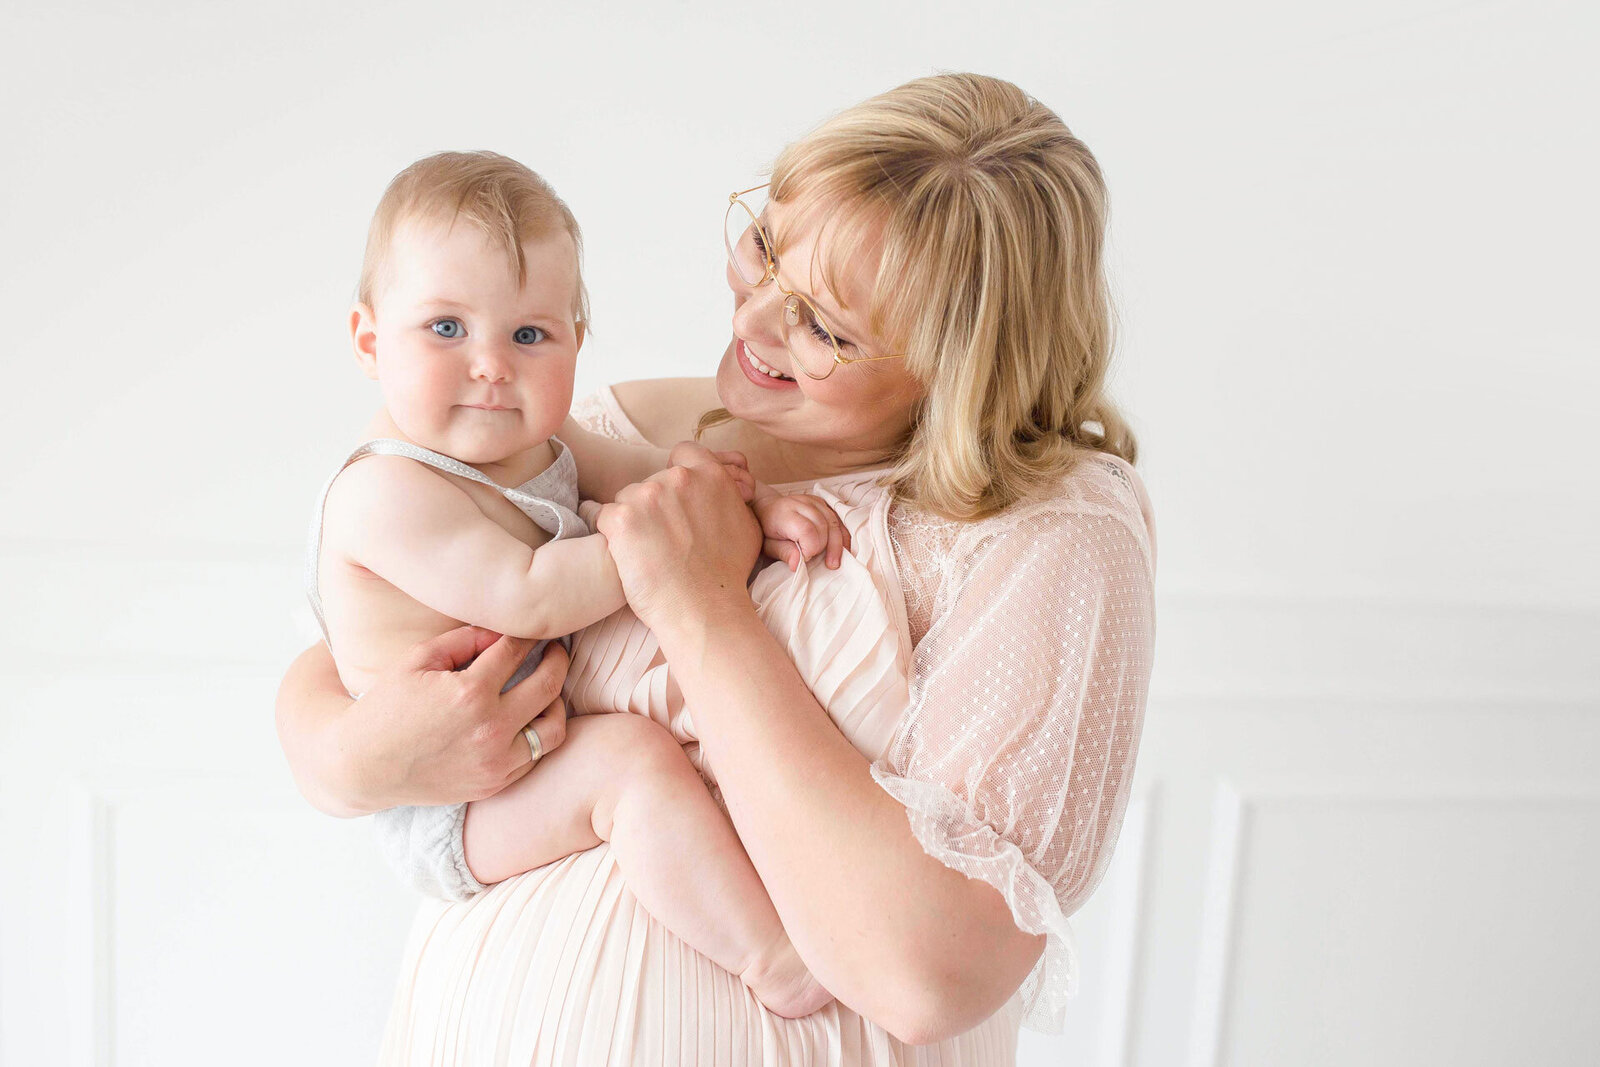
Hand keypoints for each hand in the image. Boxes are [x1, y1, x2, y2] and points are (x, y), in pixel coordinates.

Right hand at [355, 626, 569, 805]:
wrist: (363, 766)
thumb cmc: (387, 707)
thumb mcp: (417, 660)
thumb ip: (464, 639)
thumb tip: (502, 629)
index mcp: (469, 693)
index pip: (516, 651)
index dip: (529, 634)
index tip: (535, 628)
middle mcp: (489, 729)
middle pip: (548, 684)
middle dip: (557, 659)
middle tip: (555, 649)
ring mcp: (495, 761)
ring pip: (554, 727)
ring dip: (557, 701)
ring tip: (549, 687)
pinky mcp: (493, 784)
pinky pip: (536, 756)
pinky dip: (540, 734)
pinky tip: (532, 718)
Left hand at [596, 442, 761, 634]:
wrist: (704, 610)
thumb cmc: (727, 575)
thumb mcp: (746, 526)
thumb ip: (730, 498)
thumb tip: (726, 489)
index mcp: (710, 475)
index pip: (684, 452)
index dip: (677, 471)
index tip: (674, 496)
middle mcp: (678, 478)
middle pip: (652, 481)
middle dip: (654, 505)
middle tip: (663, 538)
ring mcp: (647, 496)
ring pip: (627, 499)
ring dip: (632, 520)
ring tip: (647, 553)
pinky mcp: (620, 519)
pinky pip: (603, 517)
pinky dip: (611, 535)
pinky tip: (627, 556)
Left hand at [753, 492, 850, 570]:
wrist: (768, 509)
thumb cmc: (768, 531)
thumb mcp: (768, 545)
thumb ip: (783, 553)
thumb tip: (797, 565)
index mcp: (785, 513)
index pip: (807, 530)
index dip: (811, 548)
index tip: (806, 560)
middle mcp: (801, 503)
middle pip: (824, 525)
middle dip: (824, 547)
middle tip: (819, 562)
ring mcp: (814, 501)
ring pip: (834, 522)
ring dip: (837, 544)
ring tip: (834, 562)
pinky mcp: (823, 503)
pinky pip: (838, 519)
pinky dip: (842, 535)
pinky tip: (842, 550)